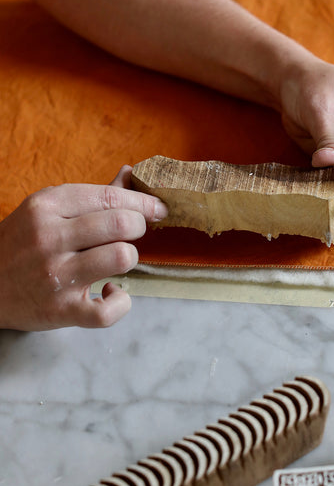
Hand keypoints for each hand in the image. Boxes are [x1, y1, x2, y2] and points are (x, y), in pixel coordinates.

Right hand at [0, 166, 167, 330]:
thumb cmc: (23, 243)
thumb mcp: (48, 209)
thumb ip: (92, 195)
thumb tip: (132, 174)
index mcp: (47, 207)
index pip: (110, 197)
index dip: (143, 202)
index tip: (157, 208)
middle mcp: (49, 238)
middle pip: (121, 224)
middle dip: (138, 226)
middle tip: (133, 232)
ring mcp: (54, 276)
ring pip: (121, 258)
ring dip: (129, 258)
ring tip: (117, 259)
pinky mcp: (59, 311)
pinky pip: (108, 310)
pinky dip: (121, 303)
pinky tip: (110, 292)